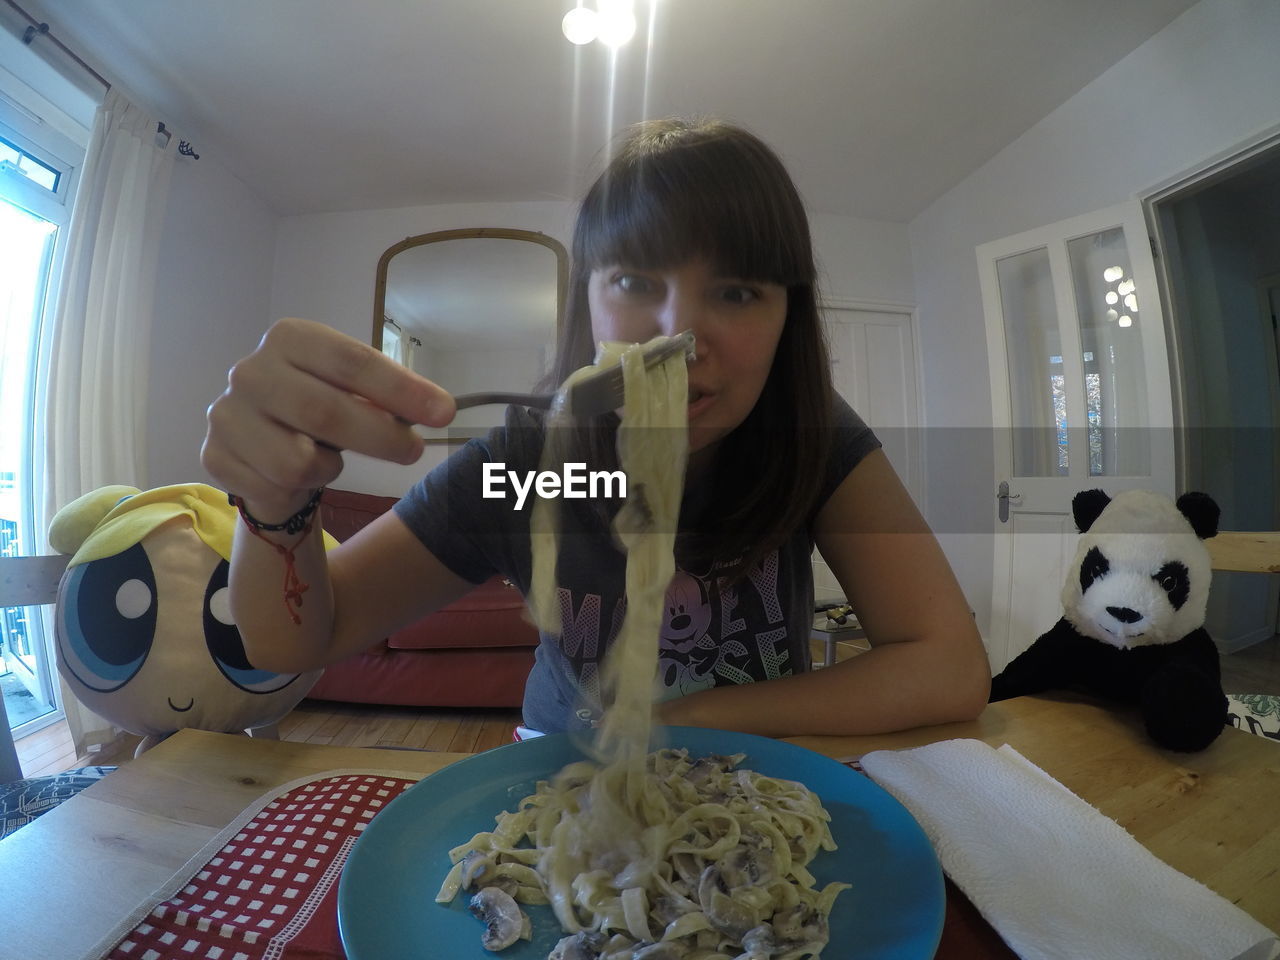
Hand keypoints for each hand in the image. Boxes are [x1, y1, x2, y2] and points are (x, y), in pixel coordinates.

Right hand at [201, 318, 455, 521]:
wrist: (264, 453)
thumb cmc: (317, 414)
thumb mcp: (351, 393)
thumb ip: (384, 396)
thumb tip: (437, 407)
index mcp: (289, 339)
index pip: (351, 361)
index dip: (401, 389)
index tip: (443, 412)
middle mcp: (250, 371)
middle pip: (327, 411)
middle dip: (381, 437)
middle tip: (414, 451)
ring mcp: (225, 415)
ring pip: (299, 461)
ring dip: (330, 468)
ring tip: (329, 459)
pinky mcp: (214, 457)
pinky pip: (276, 487)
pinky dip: (299, 489)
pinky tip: (294, 476)